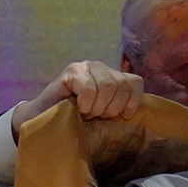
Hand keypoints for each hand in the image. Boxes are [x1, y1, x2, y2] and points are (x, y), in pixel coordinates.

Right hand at [11, 61, 144, 140]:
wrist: (45, 120)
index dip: (132, 101)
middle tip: (96, 115)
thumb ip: (121, 107)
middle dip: (111, 108)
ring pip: (108, 86)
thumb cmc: (77, 120)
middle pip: (122, 85)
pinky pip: (89, 88)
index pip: (136, 82)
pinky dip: (85, 104)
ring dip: (97, 107)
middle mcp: (102, 68)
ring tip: (86, 112)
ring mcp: (86, 66)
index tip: (121, 116)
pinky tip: (77, 107)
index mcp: (113, 77)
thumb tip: (142, 112)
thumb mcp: (105, 114)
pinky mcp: (72, 71)